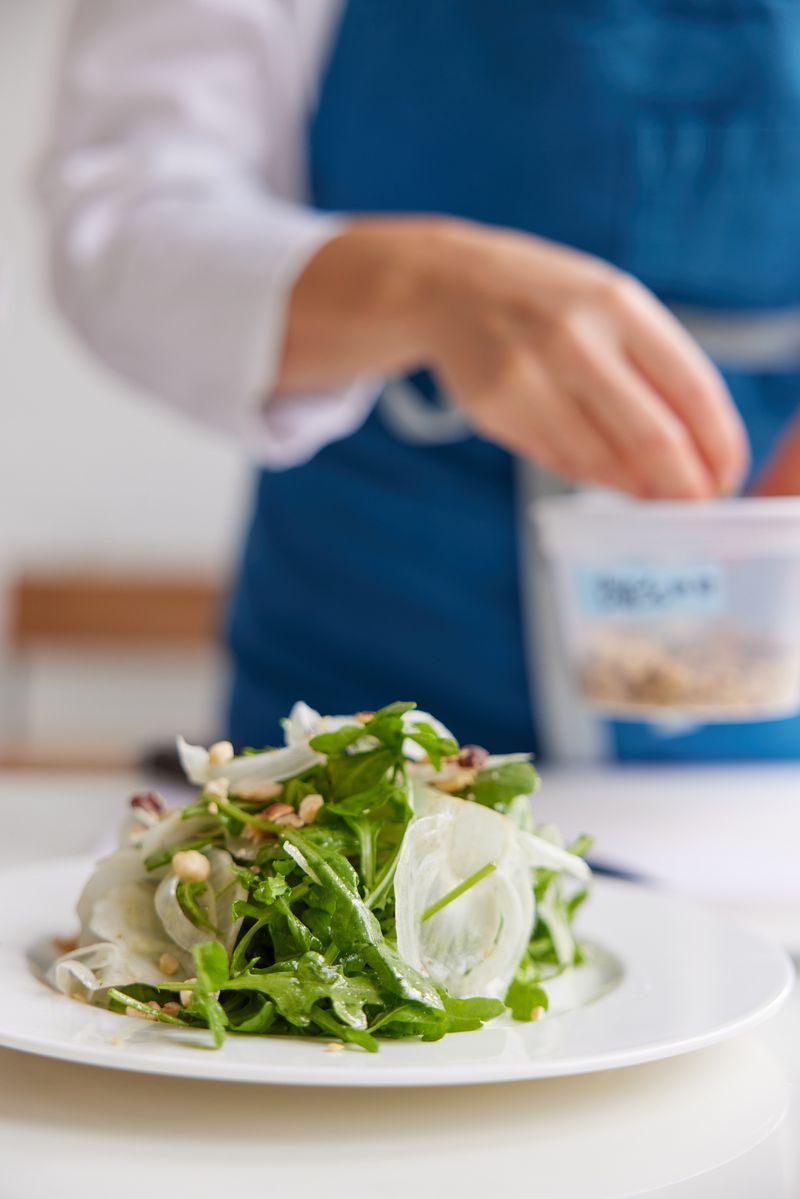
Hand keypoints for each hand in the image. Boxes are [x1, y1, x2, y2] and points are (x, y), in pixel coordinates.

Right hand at [278, 218, 748, 498]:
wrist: (450, 286)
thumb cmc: (549, 300)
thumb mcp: (611, 305)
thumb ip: (654, 368)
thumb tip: (697, 455)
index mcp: (618, 304)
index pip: (691, 389)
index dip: (718, 445)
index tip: (724, 476)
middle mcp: (573, 339)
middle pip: (651, 438)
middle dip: (682, 486)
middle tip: (693, 505)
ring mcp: (529, 377)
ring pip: (602, 461)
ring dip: (636, 488)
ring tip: (651, 493)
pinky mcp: (496, 410)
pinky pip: (560, 461)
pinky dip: (591, 475)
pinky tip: (605, 472)